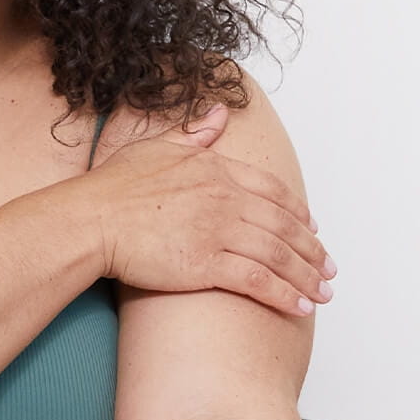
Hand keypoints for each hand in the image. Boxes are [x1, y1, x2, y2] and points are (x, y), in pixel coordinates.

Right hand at [57, 103, 333, 316]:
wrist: (91, 219)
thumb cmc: (114, 186)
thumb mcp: (158, 146)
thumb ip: (195, 133)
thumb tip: (219, 112)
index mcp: (218, 169)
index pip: (273, 191)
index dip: (298, 212)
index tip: (313, 228)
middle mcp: (226, 198)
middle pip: (284, 225)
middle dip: (312, 250)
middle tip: (329, 269)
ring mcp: (219, 230)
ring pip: (278, 255)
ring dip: (306, 276)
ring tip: (323, 293)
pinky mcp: (207, 264)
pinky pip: (258, 280)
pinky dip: (283, 294)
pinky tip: (299, 307)